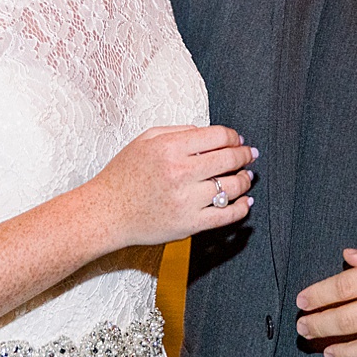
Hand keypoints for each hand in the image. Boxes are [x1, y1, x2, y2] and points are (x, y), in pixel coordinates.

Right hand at [85, 124, 254, 249]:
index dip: (234, 137)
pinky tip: (245, 202)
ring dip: (245, 180)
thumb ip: (178, 131)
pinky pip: (226, 216)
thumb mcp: (145, 140)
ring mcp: (187, 200)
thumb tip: (207, 132)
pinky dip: (241, 208)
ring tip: (247, 177)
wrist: (106, 212)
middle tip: (250, 154)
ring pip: (232, 187)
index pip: (218, 136)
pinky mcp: (189, 224)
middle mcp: (180, 173)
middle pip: (229, 159)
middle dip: (245, 155)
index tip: (237, 140)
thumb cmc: (123, 175)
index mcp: (170, 148)